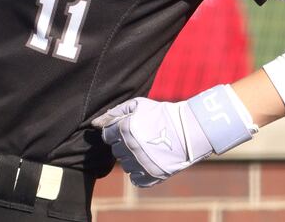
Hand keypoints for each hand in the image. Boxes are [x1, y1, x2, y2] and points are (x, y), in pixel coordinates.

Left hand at [91, 97, 212, 186]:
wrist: (189, 129)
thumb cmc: (161, 114)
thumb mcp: (138, 104)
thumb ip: (115, 112)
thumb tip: (94, 124)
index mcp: (125, 129)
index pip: (107, 136)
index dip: (116, 132)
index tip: (127, 130)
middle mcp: (131, 148)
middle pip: (115, 151)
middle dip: (123, 144)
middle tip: (139, 138)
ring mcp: (141, 163)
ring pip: (125, 166)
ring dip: (131, 159)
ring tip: (146, 149)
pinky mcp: (152, 176)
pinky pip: (135, 180)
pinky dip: (140, 173)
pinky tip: (149, 161)